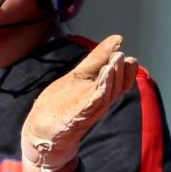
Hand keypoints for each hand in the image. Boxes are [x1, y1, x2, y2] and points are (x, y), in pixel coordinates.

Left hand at [21, 34, 137, 171]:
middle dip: (119, 72)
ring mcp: (88, 112)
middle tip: (121, 55)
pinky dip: (97, 94)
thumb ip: (97, 58)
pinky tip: (100, 83)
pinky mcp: (75, 119)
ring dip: (110, 80)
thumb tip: (118, 39)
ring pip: (105, 95)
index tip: (130, 58)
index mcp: (102, 93)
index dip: (127, 71)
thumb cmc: (61, 104)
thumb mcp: (80, 76)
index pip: (121, 81)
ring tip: (113, 63)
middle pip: (114, 87)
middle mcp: (99, 103)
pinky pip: (90, 106)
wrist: (40, 132)